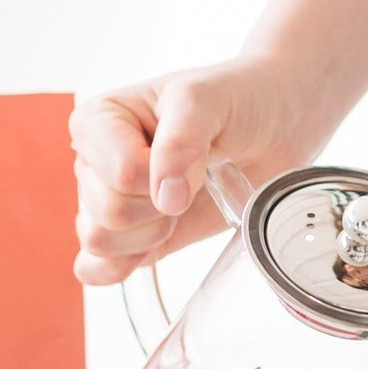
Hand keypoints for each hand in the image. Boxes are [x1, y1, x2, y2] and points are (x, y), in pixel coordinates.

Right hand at [69, 58, 324, 284]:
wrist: (273, 125)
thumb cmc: (235, 100)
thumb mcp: (207, 100)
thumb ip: (181, 142)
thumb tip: (165, 197)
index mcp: (98, 121)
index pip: (117, 172)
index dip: (160, 176)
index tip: (192, 154)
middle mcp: (94, 162)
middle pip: (107, 212)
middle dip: (160, 206)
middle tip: (195, 180)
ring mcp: (108, 201)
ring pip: (101, 241)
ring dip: (153, 232)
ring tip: (184, 202)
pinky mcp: (131, 237)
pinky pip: (96, 268)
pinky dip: (121, 266)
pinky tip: (155, 244)